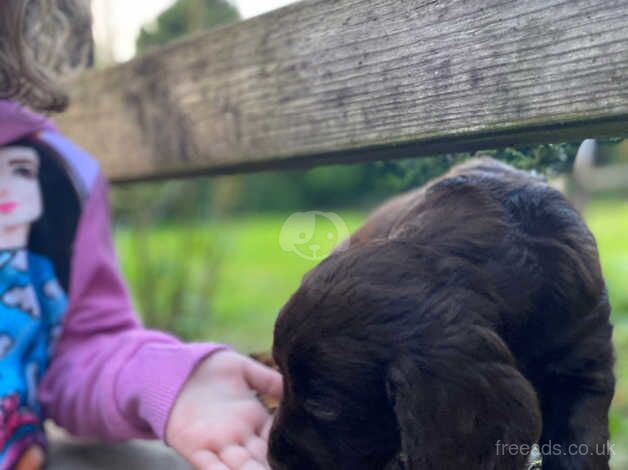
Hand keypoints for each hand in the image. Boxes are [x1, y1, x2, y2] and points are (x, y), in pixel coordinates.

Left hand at [166, 350, 282, 469]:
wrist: (175, 370)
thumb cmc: (209, 369)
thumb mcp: (243, 369)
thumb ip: (267, 379)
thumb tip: (294, 385)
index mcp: (255, 419)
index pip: (278, 439)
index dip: (290, 447)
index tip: (306, 453)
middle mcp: (241, 436)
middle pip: (264, 459)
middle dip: (275, 466)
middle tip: (294, 467)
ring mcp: (219, 445)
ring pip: (242, 468)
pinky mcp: (196, 449)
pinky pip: (211, 467)